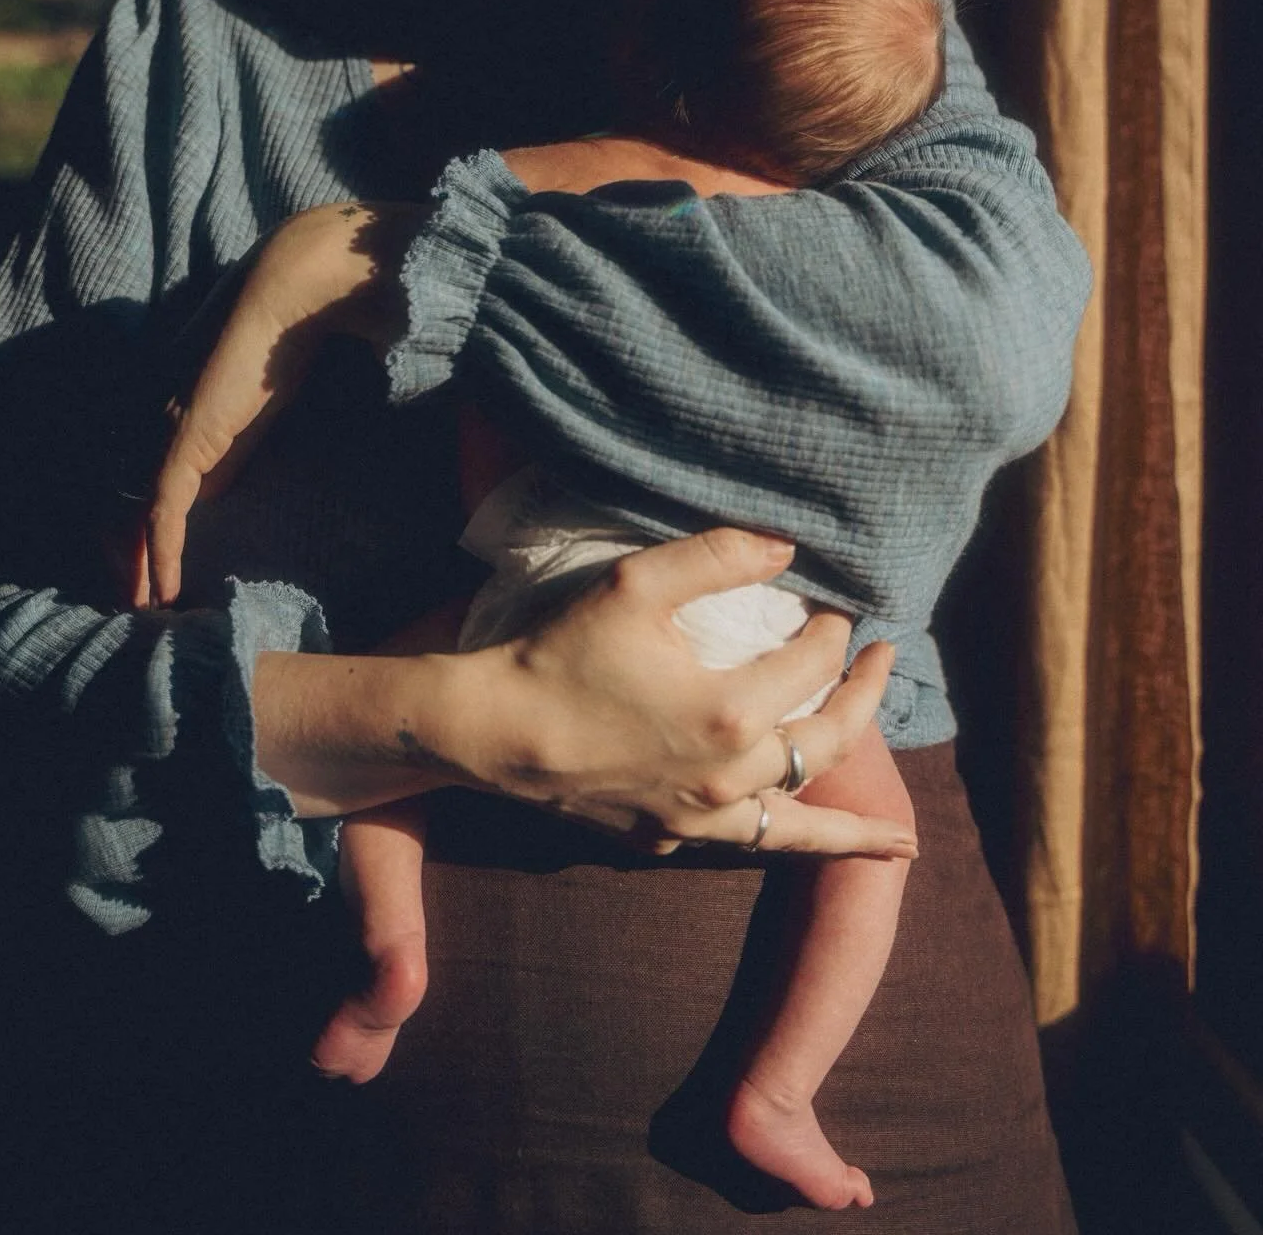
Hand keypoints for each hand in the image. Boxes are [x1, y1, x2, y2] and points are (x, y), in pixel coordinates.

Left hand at [142, 200, 422, 606]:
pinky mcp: (193, 434)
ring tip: (148, 611)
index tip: (184, 569)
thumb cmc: (337, 324)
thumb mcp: (338, 386)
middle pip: (157, 499)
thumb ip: (342, 413)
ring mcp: (192, 427)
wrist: (325, 279)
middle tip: (150, 603)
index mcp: (230, 413)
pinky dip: (161, 550)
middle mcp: (202, 422)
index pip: (190, 478)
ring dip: (147, 562)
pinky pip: (165, 507)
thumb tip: (394, 452)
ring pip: (150, 511)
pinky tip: (164, 590)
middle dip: (144, 552)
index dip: (177, 524)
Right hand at [461, 528, 908, 857]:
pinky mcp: (669, 838)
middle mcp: (731, 776)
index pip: (814, 665)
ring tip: (904, 841)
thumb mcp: (637, 584)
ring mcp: (702, 818)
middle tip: (887, 660)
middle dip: (867, 697)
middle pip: (827, 740)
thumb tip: (787, 547)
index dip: (834, 631)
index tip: (835, 609)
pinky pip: (749, 847)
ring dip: (856, 826)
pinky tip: (807, 850)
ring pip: (801, 826)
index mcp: (732, 711)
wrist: (494, 732)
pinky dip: (791, 848)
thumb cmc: (562, 653)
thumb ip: (718, 557)